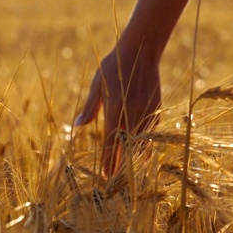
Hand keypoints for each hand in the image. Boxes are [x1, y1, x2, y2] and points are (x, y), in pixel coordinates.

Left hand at [75, 44, 160, 174]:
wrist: (141, 50)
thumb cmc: (114, 65)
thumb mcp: (98, 84)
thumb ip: (90, 107)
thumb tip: (76, 127)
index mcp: (116, 108)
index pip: (112, 141)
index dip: (109, 160)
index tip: (105, 175)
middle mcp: (133, 113)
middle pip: (128, 147)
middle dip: (122, 165)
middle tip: (115, 181)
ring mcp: (147, 111)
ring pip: (142, 142)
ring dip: (135, 158)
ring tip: (128, 172)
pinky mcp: (156, 108)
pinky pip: (151, 131)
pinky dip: (146, 143)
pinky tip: (142, 153)